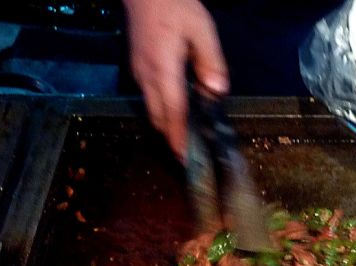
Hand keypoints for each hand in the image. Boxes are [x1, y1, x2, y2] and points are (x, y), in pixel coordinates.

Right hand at [123, 0, 228, 158]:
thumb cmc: (174, 5)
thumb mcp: (201, 28)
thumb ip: (210, 61)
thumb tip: (217, 92)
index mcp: (164, 68)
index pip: (173, 112)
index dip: (180, 139)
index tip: (187, 160)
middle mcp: (147, 76)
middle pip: (159, 118)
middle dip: (173, 139)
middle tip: (192, 157)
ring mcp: (139, 73)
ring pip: (152, 110)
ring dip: (168, 126)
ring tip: (187, 139)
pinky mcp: (138, 68)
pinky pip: (150, 98)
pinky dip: (164, 111)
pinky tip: (179, 112)